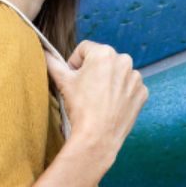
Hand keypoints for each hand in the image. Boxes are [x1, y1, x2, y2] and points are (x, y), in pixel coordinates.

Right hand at [44, 41, 148, 169]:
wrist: (98, 137)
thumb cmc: (80, 107)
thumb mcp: (62, 81)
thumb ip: (52, 61)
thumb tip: (43, 51)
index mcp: (104, 52)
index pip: (85, 49)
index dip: (75, 63)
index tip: (75, 79)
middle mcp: (124, 60)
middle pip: (103, 61)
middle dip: (93, 72)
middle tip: (86, 91)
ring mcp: (136, 78)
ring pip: (117, 74)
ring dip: (108, 82)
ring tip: (99, 99)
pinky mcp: (142, 93)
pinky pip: (129, 88)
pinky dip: (121, 94)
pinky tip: (111, 106)